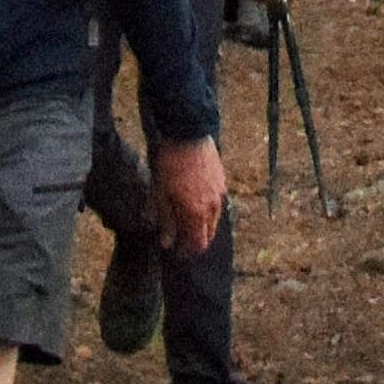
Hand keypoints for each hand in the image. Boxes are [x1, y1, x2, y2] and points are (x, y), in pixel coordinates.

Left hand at [155, 133, 229, 256]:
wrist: (188, 131)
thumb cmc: (170, 162)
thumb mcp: (161, 192)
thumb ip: (166, 220)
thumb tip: (167, 242)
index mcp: (197, 213)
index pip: (198, 244)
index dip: (188, 252)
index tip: (178, 253)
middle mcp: (213, 207)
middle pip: (209, 235)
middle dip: (196, 241)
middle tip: (181, 239)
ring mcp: (220, 193)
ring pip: (214, 219)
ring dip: (202, 224)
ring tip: (186, 219)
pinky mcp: (222, 179)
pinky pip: (217, 203)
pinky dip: (207, 209)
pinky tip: (195, 201)